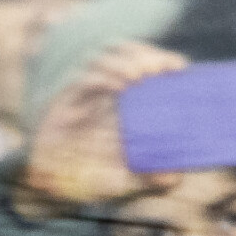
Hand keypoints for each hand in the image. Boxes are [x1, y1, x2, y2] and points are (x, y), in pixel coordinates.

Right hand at [22, 42, 187, 203]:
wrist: (56, 184)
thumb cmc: (94, 177)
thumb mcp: (130, 180)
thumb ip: (152, 180)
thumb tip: (173, 175)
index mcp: (124, 98)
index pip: (143, 63)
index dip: (160, 58)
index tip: (180, 67)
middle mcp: (104, 88)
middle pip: (123, 51)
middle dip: (142, 53)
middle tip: (159, 68)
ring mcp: (84, 92)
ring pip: (101, 58)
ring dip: (122, 62)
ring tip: (138, 76)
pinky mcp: (65, 99)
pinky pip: (81, 78)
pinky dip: (101, 78)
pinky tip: (117, 87)